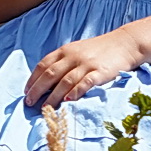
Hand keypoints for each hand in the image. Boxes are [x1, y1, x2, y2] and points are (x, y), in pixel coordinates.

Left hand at [26, 29, 142, 107]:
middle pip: (50, 74)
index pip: (43, 65)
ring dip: (53, 95)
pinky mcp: (100, 71)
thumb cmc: (98, 50)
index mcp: (64, 50)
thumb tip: (47, 81)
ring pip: (65, 81)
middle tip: (29, 102)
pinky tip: (68, 101)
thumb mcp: (76, 51)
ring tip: (46, 107)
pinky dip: (75, 91)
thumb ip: (63, 63)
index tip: (26, 91)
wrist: (124, 43)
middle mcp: (73, 56)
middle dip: (38, 89)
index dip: (33, 79)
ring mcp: (87, 64)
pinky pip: (85, 82)